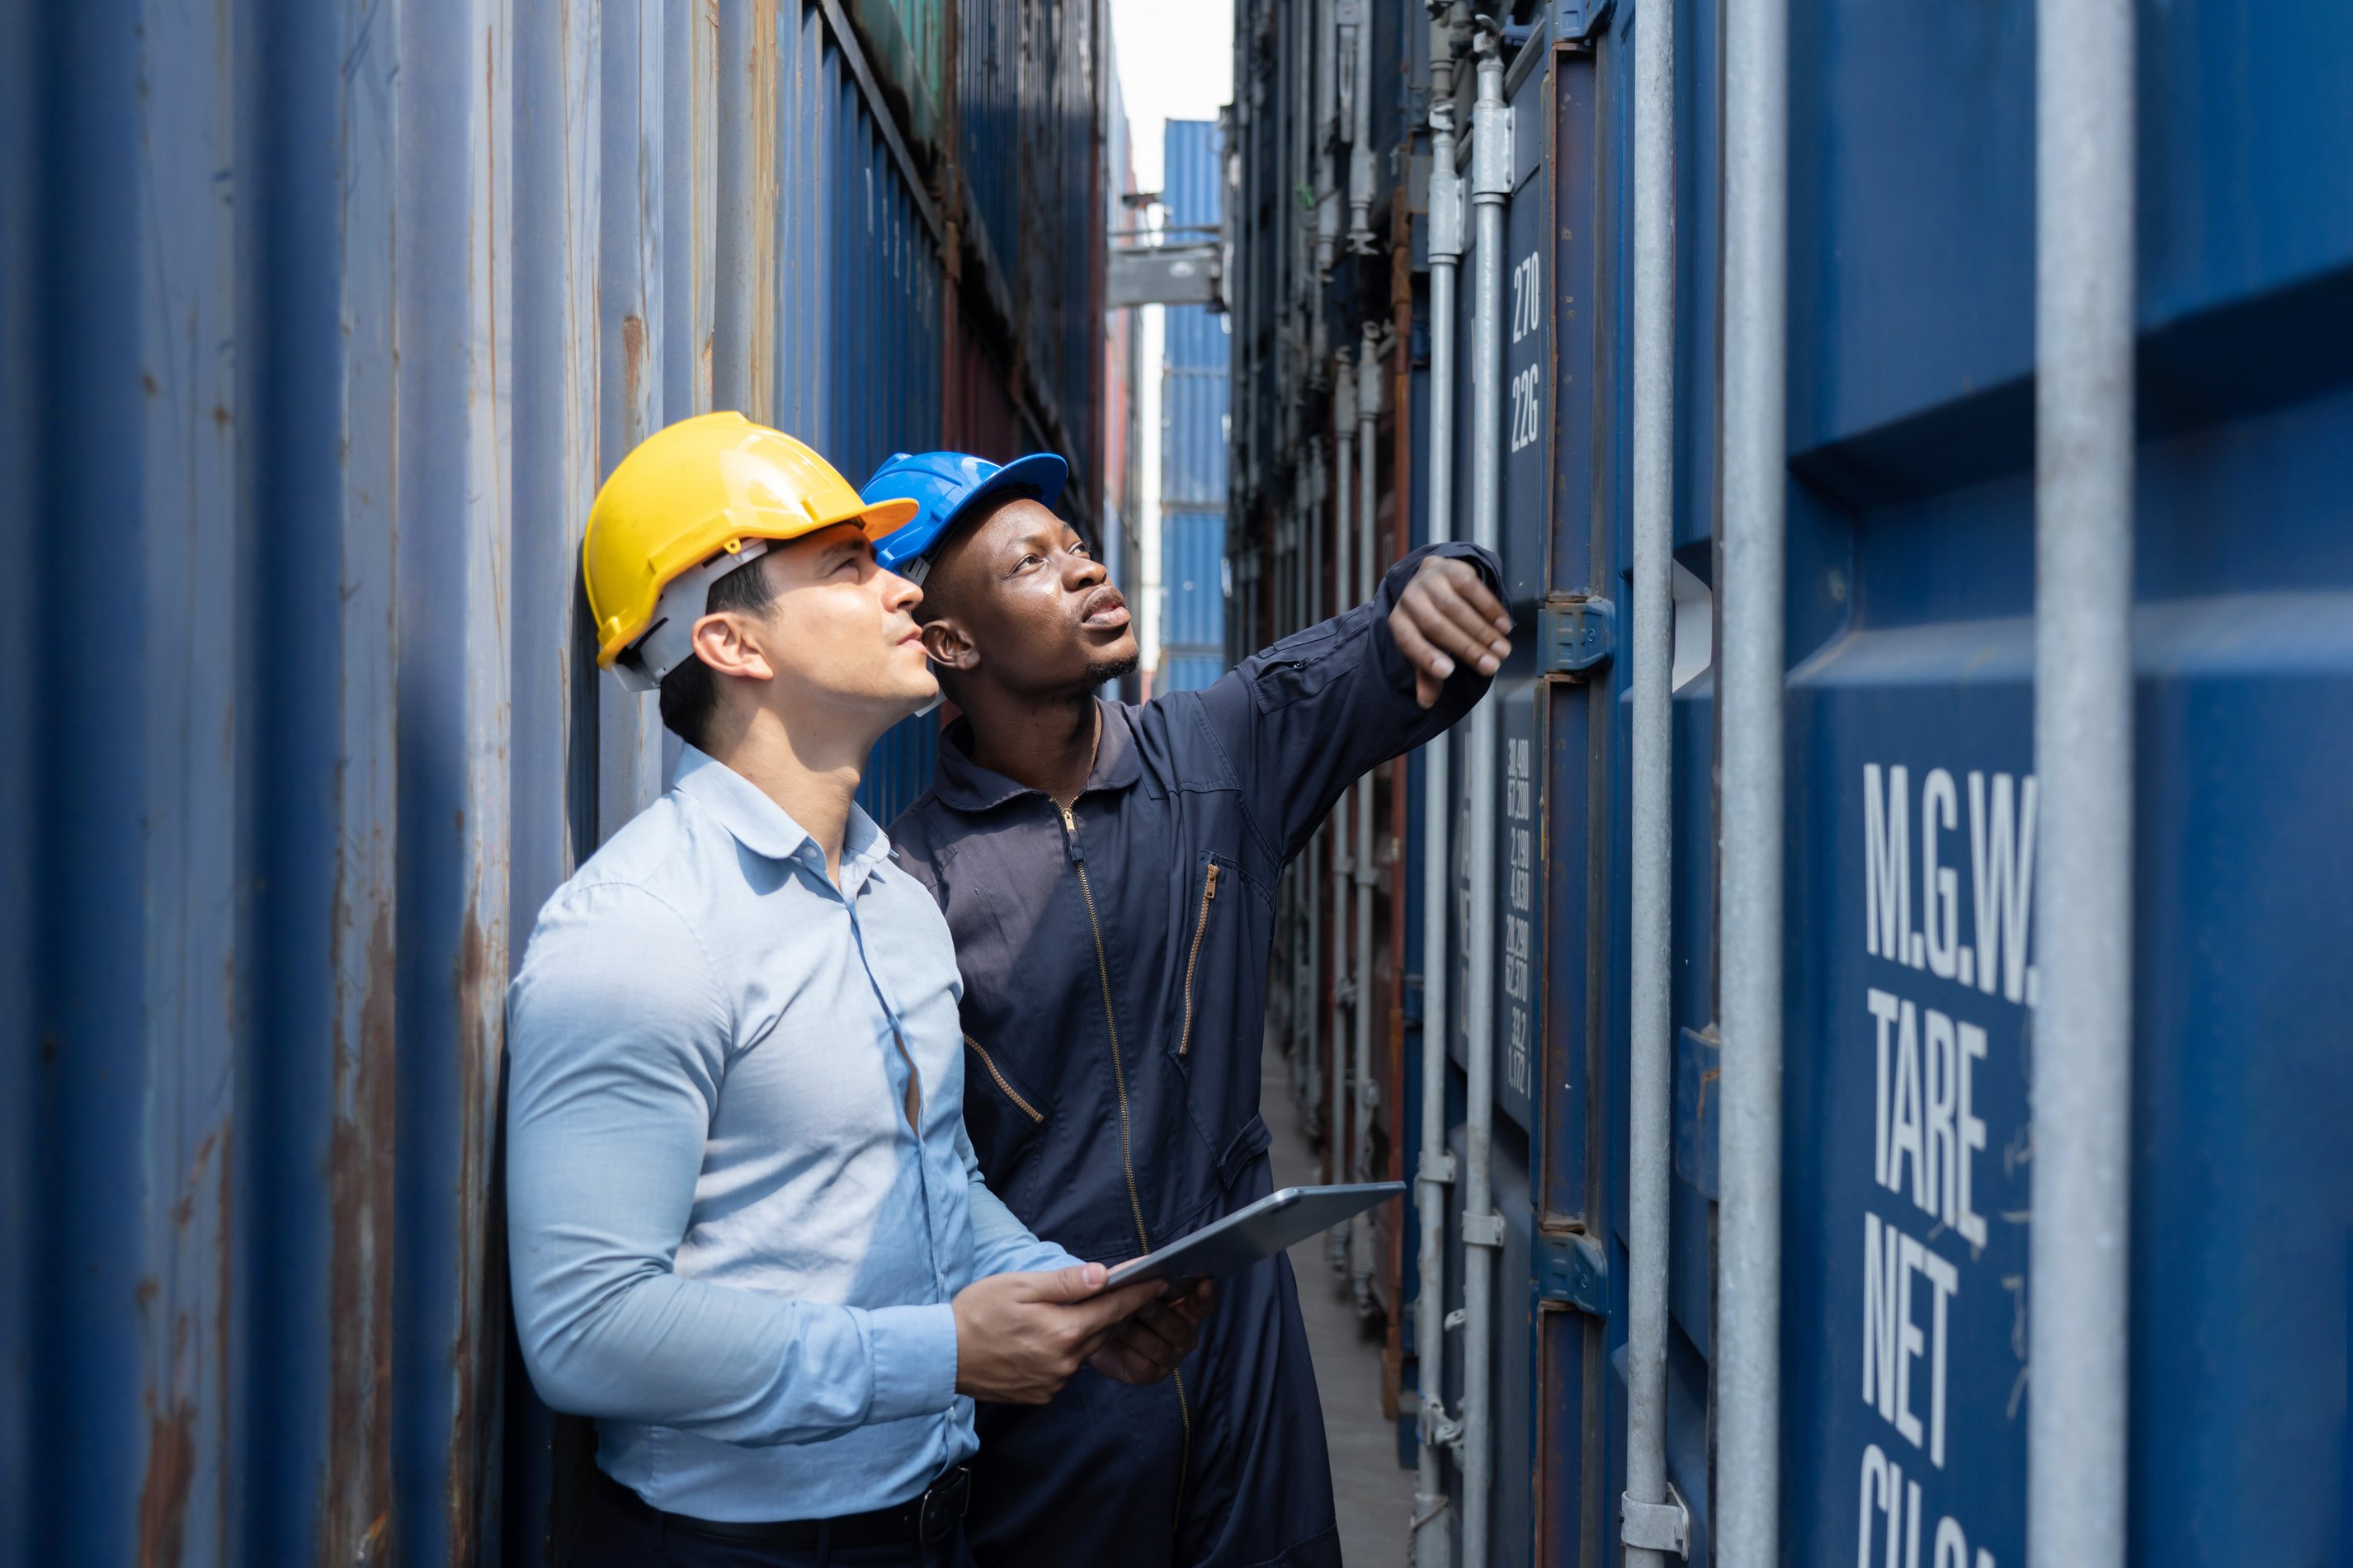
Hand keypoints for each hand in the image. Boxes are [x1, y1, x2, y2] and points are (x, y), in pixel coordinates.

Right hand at [951, 1263, 1168, 1403]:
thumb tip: (1103, 1274)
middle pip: (1104, 1332)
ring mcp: (1055, 1382)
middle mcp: (1065, 1363)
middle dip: (1118, 1311)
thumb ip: (1065, 1283)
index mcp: (1063, 1331)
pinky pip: (1068, 1368)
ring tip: (1085, 1311)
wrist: (943, 1357)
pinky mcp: (1044, 1394)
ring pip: (1086, 1351)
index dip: (1139, 1293)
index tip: (1160, 1280)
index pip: (1113, 1309)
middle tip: (1131, 1290)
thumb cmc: (978, 1313)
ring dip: (1091, 1331)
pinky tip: (1052, 1338)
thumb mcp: (1020, 1287)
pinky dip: (1069, 1351)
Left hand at [1089, 1277, 1218, 1383]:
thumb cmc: (1121, 1302)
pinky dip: (1125, 1351)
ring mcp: (1170, 1357)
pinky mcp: (1150, 1374)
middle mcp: (1184, 1335)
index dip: (1205, 1295)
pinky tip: (1113, 1339)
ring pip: (1158, 1347)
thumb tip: (1145, 1266)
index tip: (1204, 1283)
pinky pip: (1142, 1365)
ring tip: (1118, 1321)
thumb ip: (1143, 1276)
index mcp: (1186, 1309)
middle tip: (1143, 1305)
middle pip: (1178, 1329)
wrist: (1096, 1330)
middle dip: (1159, 1316)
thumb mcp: (1130, 1285)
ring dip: (1136, 1333)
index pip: (1203, 1304)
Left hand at [1389, 555, 1513, 706]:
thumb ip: (1427, 672)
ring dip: (1483, 631)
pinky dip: (1490, 609)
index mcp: (1399, 622)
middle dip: (1466, 648)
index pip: (1408, 641)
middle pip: (1436, 626)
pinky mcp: (1453, 568)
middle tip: (1491, 667)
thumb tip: (1426, 702)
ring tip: (1503, 650)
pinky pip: (1473, 588)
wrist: (1434, 577)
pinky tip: (1504, 626)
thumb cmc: (1429, 621)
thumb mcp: (1425, 645)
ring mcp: (1430, 581)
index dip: (1426, 657)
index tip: (1448, 673)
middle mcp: (1410, 599)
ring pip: (1456, 608)